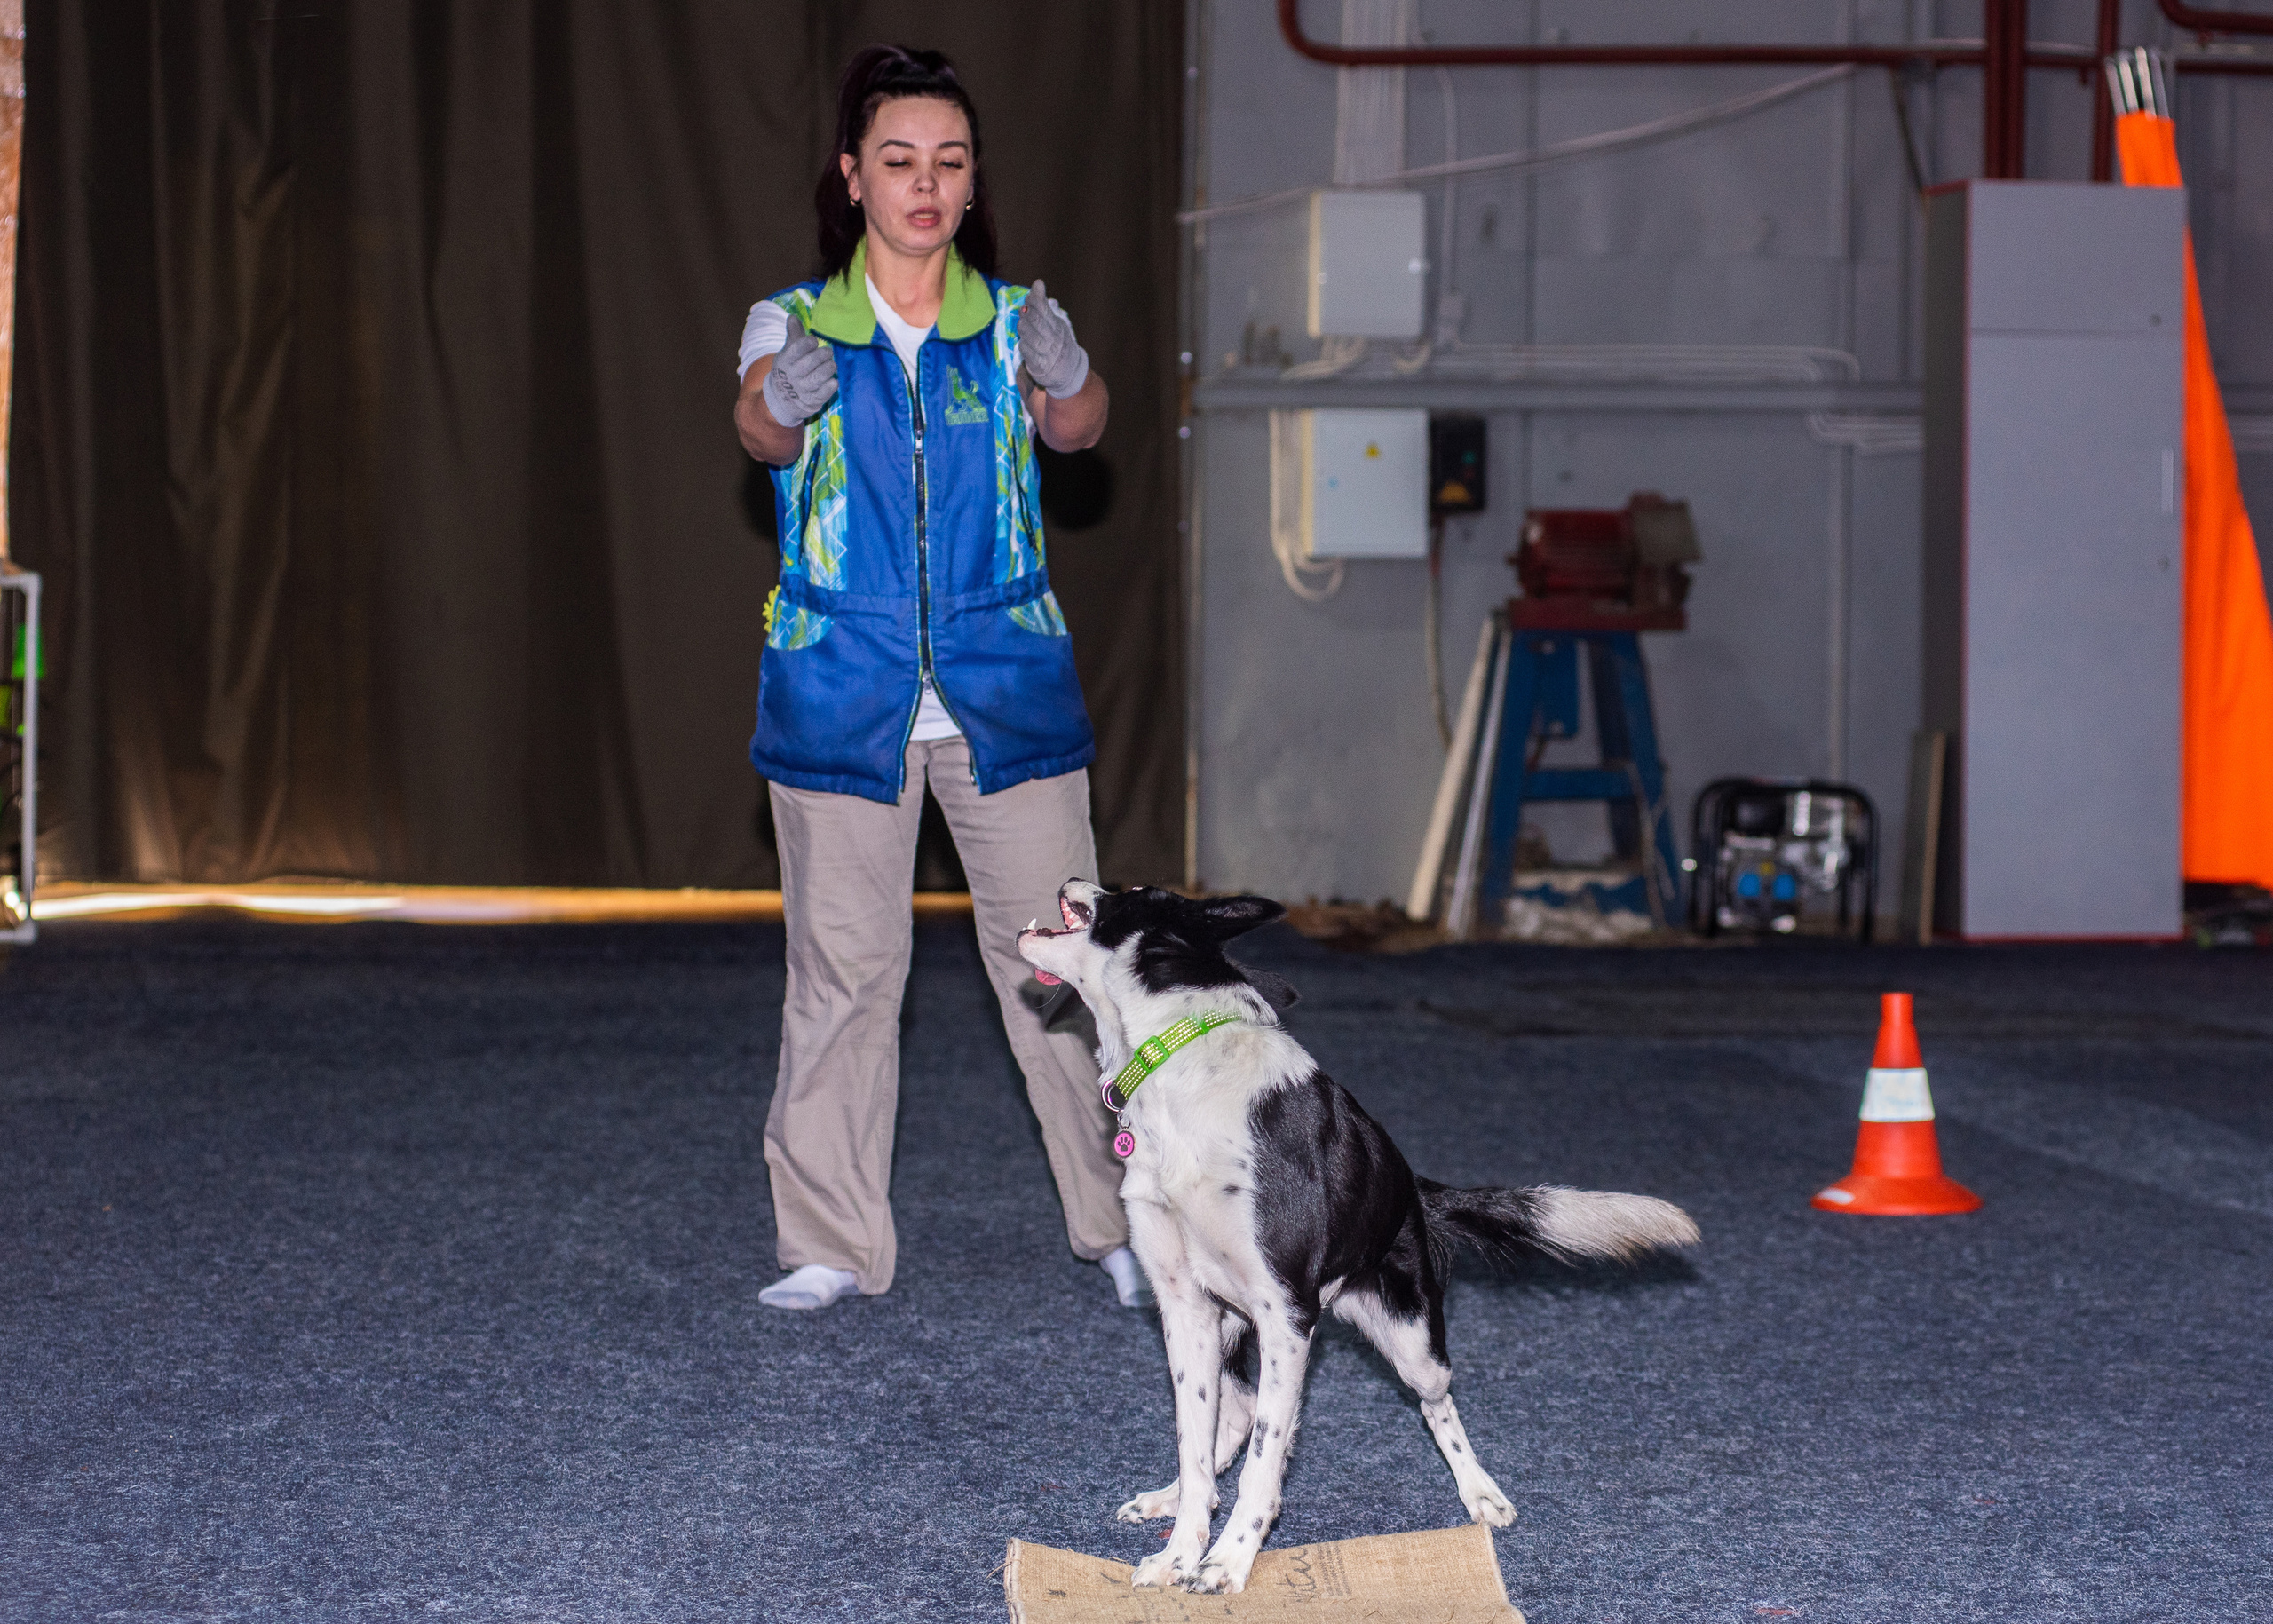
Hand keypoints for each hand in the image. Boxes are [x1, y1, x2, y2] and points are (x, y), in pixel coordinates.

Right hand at [760, 316, 837, 428]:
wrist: (783, 398)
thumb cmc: (790, 368)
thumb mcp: (788, 352)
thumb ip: (793, 335)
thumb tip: (792, 317)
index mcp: (785, 361)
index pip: (796, 350)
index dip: (807, 343)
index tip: (814, 341)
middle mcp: (792, 376)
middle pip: (808, 363)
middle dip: (821, 355)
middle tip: (828, 352)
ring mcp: (801, 390)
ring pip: (816, 379)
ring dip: (827, 369)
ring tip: (832, 364)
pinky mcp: (811, 401)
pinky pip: (821, 395)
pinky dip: (829, 388)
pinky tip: (834, 381)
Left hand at [1017, 279, 1089, 398]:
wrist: (1069, 372)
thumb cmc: (1057, 343)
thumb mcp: (1054, 323)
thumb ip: (1043, 306)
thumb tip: (1037, 283)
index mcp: (1057, 327)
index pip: (1045, 310)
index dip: (1036, 300)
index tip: (1030, 294)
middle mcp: (1054, 340)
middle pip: (1039, 323)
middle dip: (1029, 314)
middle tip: (1023, 309)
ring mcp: (1048, 354)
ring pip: (1033, 339)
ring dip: (1024, 329)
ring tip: (1021, 324)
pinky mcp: (1041, 367)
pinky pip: (1029, 355)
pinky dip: (1024, 346)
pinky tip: (1023, 342)